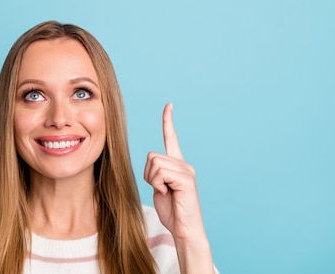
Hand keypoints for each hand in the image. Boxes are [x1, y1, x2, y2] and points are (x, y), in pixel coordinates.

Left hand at [143, 103, 206, 242]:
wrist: (184, 230)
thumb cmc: (171, 212)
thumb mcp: (158, 188)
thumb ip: (155, 173)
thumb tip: (152, 165)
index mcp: (176, 165)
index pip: (171, 138)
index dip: (168, 122)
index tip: (168, 106)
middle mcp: (184, 164)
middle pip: (151, 156)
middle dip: (148, 174)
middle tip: (160, 189)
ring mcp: (186, 170)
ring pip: (155, 163)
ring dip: (153, 180)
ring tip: (165, 192)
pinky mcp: (187, 178)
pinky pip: (161, 173)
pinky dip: (159, 184)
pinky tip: (169, 193)